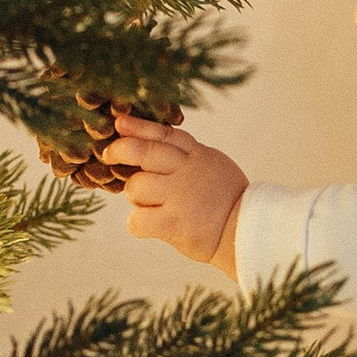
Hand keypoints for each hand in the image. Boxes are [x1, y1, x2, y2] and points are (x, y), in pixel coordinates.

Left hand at [104, 111, 247, 270]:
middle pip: (144, 152)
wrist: (247, 233)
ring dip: (136, 197)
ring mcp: (180, 196)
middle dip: (121, 150)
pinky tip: (151, 226)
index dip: (139, 127)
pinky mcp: (174, 223)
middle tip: (109, 155)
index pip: (164, 134)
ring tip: (151, 205)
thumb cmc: (226, 201)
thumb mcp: (213, 165)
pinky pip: (136, 220)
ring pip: (135, 187)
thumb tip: (150, 143)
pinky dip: (138, 224)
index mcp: (199, 155)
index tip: (120, 123)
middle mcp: (188, 171)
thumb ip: (187, 155)